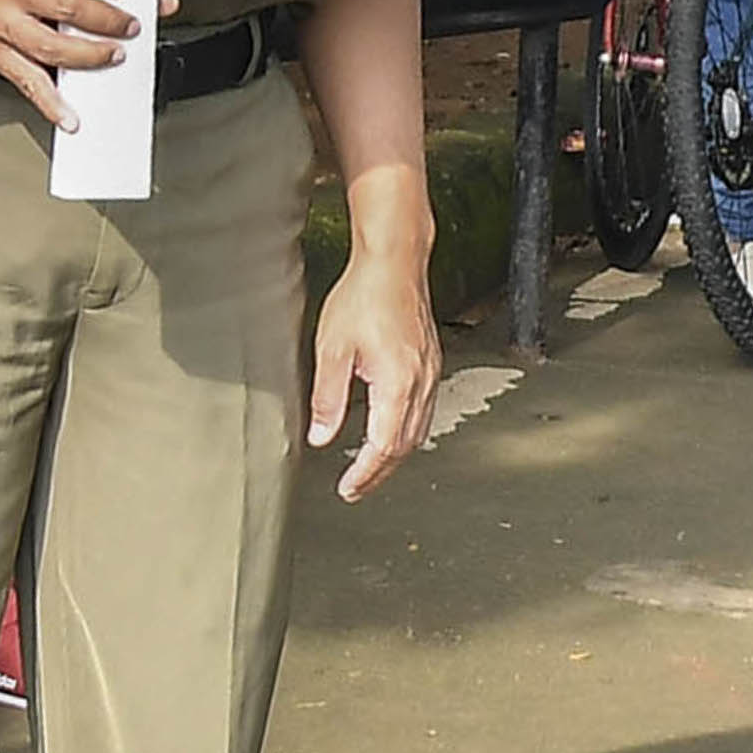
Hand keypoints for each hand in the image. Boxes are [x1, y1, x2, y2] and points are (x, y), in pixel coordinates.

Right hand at [0, 0, 177, 131]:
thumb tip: (163, 1)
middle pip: (65, 7)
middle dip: (106, 21)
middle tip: (129, 29)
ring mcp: (2, 22)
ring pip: (49, 47)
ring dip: (88, 57)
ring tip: (114, 58)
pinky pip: (26, 82)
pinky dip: (51, 104)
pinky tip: (72, 116)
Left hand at [308, 248, 441, 502]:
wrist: (395, 263)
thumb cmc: (364, 297)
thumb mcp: (332, 349)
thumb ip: (328, 398)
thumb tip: (321, 437)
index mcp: (398, 384)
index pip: (384, 446)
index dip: (365, 473)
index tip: (347, 489)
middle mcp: (422, 383)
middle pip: (406, 445)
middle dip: (380, 471)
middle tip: (356, 487)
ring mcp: (431, 373)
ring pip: (419, 431)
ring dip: (395, 455)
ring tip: (371, 468)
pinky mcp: (431, 364)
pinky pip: (425, 411)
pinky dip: (407, 432)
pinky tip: (392, 431)